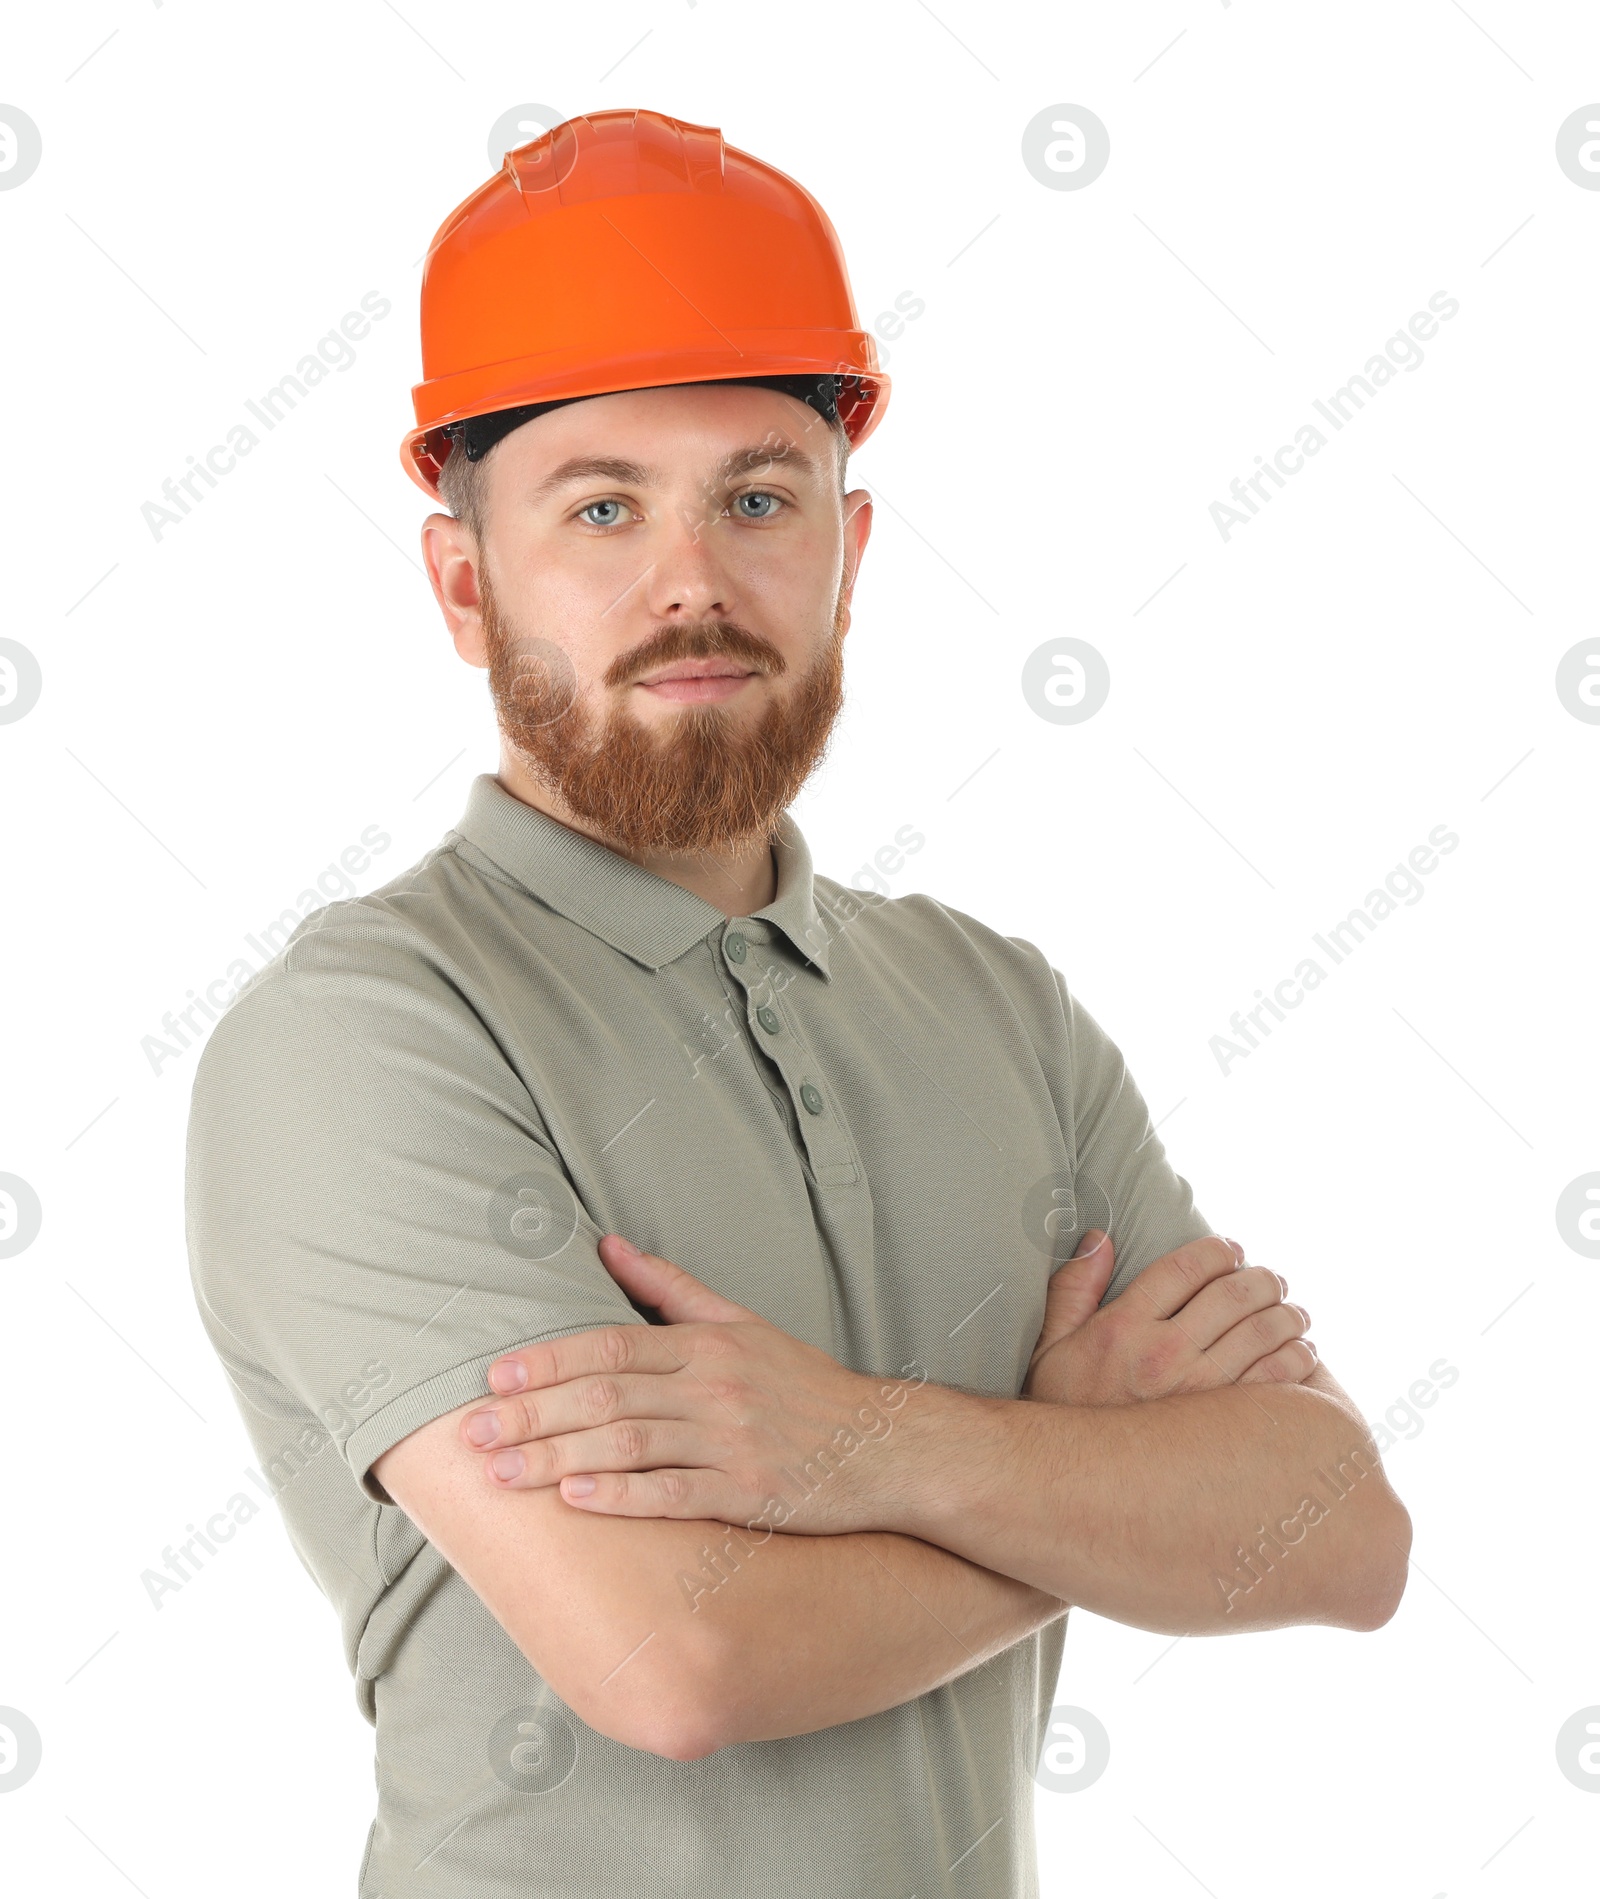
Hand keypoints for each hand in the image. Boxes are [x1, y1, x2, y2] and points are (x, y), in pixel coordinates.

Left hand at [457, 1236, 925, 1532]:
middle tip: (471, 1434)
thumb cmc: (803, 1386)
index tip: (493, 1378)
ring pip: (626, 1445)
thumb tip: (606, 1243)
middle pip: (605, 1396)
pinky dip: (620, 1496)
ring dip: (555, 1459)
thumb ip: (669, 1287)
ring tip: (500, 1475)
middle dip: (531, 1416)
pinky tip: (574, 1501)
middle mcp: (714, 1388)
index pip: (610, 1345)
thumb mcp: (742, 1322)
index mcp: (707, 1344)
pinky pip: (672, 1494)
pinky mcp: (745, 1494)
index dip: (547, 1360)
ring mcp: (730, 1442)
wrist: (881, 1446)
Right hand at [1023, 1229, 1315, 1406]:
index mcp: (1123, 1325)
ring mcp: (1197, 1390)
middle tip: (1272, 1279)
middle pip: (1232, 1293)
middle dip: (1261, 1278)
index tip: (1231, 1250)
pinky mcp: (1224, 1427)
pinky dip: (1298, 1357)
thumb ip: (1075, 1286)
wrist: (1071, 1482)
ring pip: (1262, 1330)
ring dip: (1287, 1313)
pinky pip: (1276, 1378)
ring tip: (1294, 1312)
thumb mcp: (1053, 1344)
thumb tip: (1100, 1240)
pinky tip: (1302, 1352)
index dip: (1217, 1250)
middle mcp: (1163, 1353)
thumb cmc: (1064, 1409)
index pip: (1185, 1267)